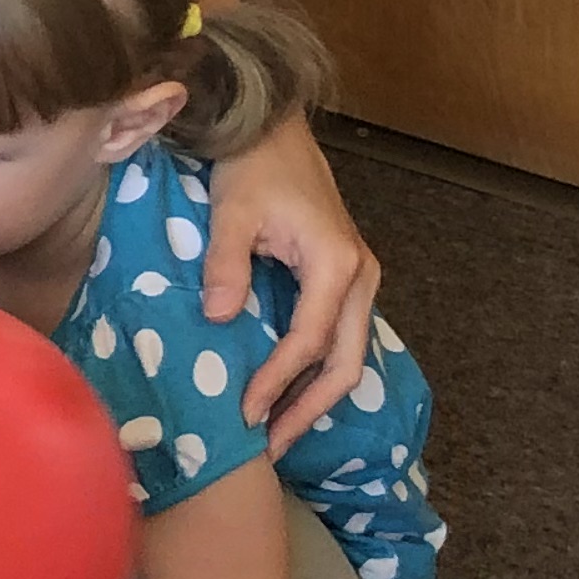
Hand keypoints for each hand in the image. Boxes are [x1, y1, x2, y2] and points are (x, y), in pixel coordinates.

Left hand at [200, 112, 382, 444]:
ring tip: (278, 433)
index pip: (308, 341)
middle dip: (310, 410)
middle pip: (346, 362)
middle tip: (272, 449)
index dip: (278, 382)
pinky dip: (316, 370)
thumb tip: (218, 318)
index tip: (246, 414)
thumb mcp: (231, 212)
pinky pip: (339, 336)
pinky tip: (288, 393)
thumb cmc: (251, 166)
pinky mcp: (344, 279)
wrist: (272, 129)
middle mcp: (360, 276)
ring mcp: (358, 278)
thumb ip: (226, 264)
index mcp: (336, 264)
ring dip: (316, 396)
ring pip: (348, 354)